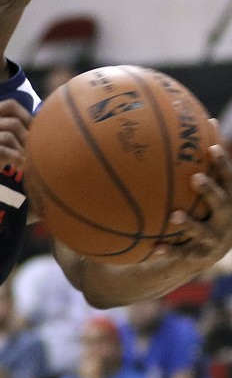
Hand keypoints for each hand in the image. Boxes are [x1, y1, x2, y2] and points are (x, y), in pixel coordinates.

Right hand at [0, 99, 30, 209]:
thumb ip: (9, 136)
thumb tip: (40, 129)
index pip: (10, 105)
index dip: (28, 118)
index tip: (37, 135)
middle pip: (12, 122)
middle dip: (28, 139)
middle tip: (35, 154)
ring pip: (7, 137)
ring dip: (22, 151)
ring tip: (26, 162)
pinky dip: (14, 159)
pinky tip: (19, 167)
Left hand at [152, 142, 231, 269]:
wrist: (203, 254)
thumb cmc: (205, 210)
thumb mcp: (208, 188)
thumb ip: (206, 162)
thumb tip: (205, 120)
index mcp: (229, 201)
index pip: (230, 179)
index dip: (223, 164)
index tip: (212, 148)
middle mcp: (227, 221)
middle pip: (223, 204)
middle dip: (211, 191)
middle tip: (195, 178)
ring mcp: (214, 241)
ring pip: (204, 233)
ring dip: (191, 224)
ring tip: (175, 216)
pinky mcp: (198, 257)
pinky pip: (182, 255)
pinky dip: (170, 251)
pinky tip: (154, 247)